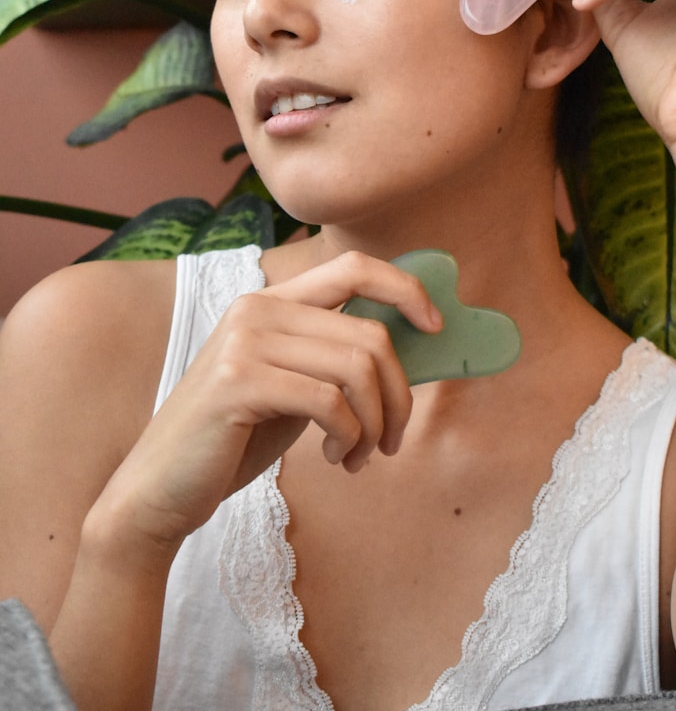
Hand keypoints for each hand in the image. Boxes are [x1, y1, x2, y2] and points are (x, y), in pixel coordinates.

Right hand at [91, 251, 440, 560]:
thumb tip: (415, 345)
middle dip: (399, 394)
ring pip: (357, 368)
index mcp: (272, 301)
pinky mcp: (239, 381)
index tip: (436, 328)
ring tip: (360, 455)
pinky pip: (330, 401)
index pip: (354, 266)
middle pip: (370, 334)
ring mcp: (245, 341)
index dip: (405, 288)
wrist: (160, 489)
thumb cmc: (235, 438)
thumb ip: (335, 359)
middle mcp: (257, 308)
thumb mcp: (294, 386)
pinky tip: (336, 459)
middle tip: (392, 440)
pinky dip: (349, 437)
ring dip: (375, 423)